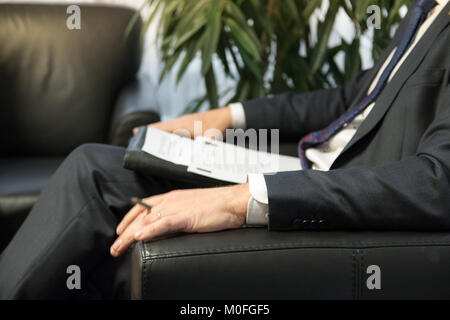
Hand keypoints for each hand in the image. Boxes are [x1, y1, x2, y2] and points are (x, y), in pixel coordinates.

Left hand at [110, 183, 249, 256]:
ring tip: (119, 247)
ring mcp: (178, 208)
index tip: (120, 230)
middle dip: (124, 232)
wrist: (234, 200)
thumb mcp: (192, 206)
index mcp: (172, 197)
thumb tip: (169, 224)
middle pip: (141, 216)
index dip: (129, 218)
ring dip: (130, 235)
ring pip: (148, 221)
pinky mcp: (187, 217)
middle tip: (114, 247)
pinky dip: (150, 230)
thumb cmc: (218, 205)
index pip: (143, 206)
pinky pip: (164, 224)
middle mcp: (171, 201)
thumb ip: (178, 213)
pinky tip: (140, 237)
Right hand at [133, 107, 232, 139]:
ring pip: (168, 131)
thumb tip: (196, 161)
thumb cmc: (217, 125)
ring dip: (160, 137)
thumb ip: (201, 149)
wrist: (227, 116)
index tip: (134, 133)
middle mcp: (181, 122)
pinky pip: (176, 132)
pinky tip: (170, 145)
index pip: (160, 127)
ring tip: (151, 146)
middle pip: (161, 129)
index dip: (147, 131)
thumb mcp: (208, 139)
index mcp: (182, 124)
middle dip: (150, 135)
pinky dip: (171, 138)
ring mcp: (185, 124)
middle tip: (138, 142)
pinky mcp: (190, 127)